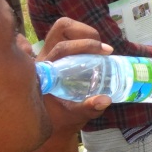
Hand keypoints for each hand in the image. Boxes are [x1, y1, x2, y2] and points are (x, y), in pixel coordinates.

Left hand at [37, 19, 113, 134]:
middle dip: (86, 33)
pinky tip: (97, 52)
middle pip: (61, 28)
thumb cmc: (60, 119)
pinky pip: (69, 35)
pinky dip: (85, 38)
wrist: (52, 123)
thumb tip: (106, 99)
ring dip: (85, 33)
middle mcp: (45, 58)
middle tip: (103, 49)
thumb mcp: (74, 116)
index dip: (85, 45)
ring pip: (64, 28)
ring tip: (101, 49)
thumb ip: (88, 108)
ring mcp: (50, 53)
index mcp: (45, 72)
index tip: (106, 52)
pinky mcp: (58, 53)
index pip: (61, 47)